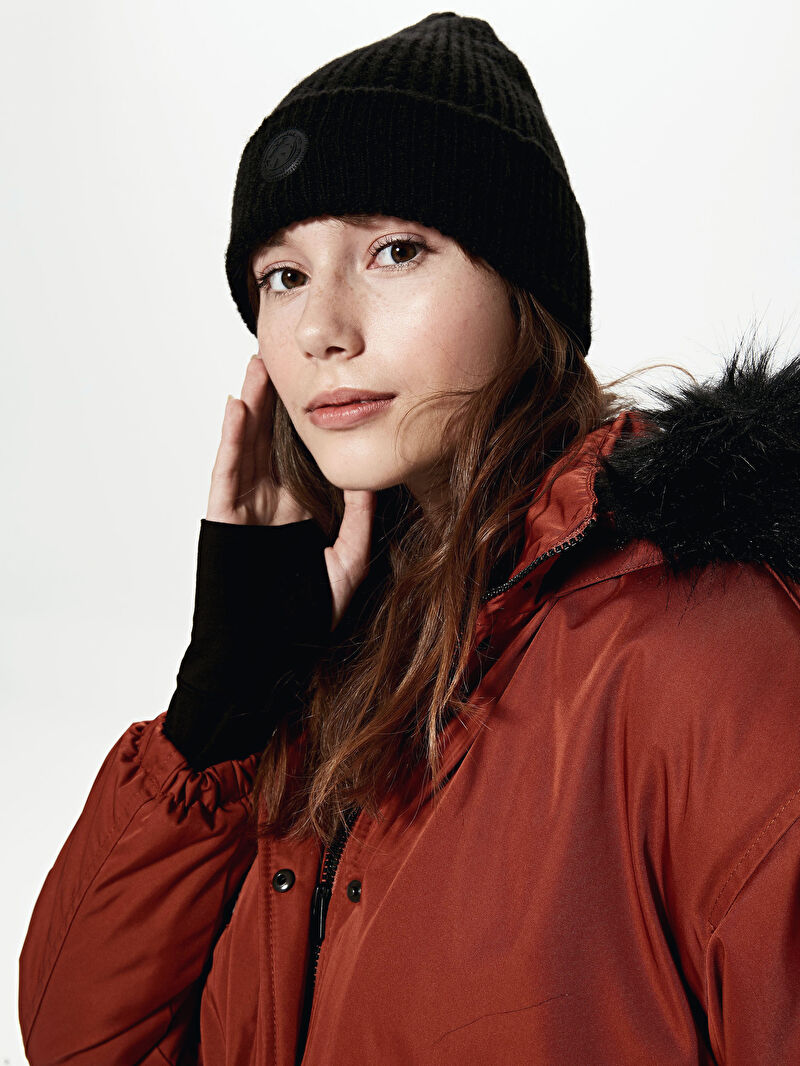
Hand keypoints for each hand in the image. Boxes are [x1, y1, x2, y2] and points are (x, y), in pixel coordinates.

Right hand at [206, 353, 377, 629]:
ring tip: (257, 366)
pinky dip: (229, 440)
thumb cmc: (303, 620)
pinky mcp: (223, 520)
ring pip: (246, 446)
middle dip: (274, 401)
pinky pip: (226, 473)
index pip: (302, 456)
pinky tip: (236, 407)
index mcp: (300, 510)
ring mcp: (245, 509)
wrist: (265, 657)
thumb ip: (359, 522)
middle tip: (281, 358)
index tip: (321, 386)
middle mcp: (271, 503)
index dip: (307, 422)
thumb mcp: (348, 565)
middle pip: (270, 440)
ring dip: (250, 406)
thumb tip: (372, 479)